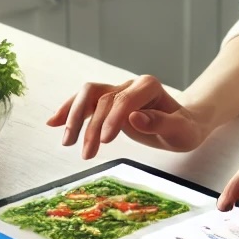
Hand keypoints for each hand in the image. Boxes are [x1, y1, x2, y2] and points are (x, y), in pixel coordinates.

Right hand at [46, 74, 210, 159]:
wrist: (184, 125)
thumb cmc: (184, 128)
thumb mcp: (181, 130)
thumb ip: (161, 123)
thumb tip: (135, 118)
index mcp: (149, 87)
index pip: (124, 99)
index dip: (112, 118)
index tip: (104, 141)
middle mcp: (131, 85)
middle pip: (102, 97)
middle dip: (91, 125)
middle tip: (86, 153)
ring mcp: (118, 92)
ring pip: (89, 95)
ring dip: (74, 116)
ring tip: (66, 141)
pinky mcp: (109, 103)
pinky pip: (85, 102)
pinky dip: (69, 110)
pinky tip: (53, 122)